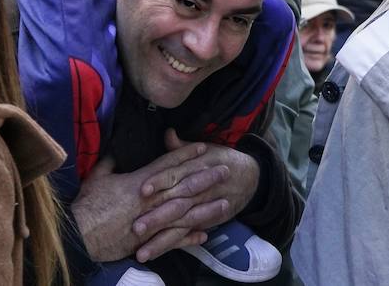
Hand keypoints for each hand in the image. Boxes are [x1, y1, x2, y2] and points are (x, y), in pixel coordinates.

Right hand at [71, 146, 221, 263]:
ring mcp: (152, 221)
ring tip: (226, 202)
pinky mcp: (148, 241)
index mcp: (140, 182)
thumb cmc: (87, 206)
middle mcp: (151, 200)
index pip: (168, 165)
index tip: (202, 147)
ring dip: (206, 208)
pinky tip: (205, 234)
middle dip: (206, 177)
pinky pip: (173, 239)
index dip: (186, 155)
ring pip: (184, 212)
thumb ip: (109, 163)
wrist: (80, 235)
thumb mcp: (97, 178)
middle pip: (183, 185)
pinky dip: (189, 237)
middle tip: (226, 170)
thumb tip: (116, 151)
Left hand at [128, 131, 260, 262]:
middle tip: (136, 228)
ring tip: (142, 252)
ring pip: (182, 224)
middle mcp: (201, 188)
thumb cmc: (222, 160)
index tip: (142, 189)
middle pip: (177, 203)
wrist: (252, 176)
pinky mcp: (210, 220)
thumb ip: (182, 148)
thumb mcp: (206, 149)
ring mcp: (206, 207)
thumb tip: (167, 134)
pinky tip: (161, 253)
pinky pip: (190, 234)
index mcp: (197, 166)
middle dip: (157, 217)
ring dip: (163, 239)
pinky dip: (178, 244)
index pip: (176, 173)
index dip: (160, 180)